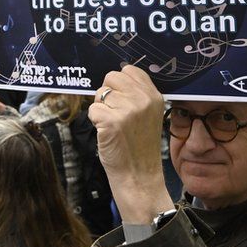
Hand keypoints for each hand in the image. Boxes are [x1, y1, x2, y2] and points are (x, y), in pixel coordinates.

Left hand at [88, 66, 173, 224]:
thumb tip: (115, 78)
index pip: (129, 70)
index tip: (120, 100)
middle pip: (111, 77)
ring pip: (99, 94)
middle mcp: (142, 100)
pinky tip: (107, 134)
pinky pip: (92, 109)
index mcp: (154, 96)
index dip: (119, 84)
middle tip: (115, 115)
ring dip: (101, 109)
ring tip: (113, 127)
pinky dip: (95, 121)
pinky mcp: (111, 122)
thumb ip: (137, 95)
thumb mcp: (149, 115)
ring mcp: (127, 110)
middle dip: (107, 94)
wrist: (139, 176)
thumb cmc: (140, 147)